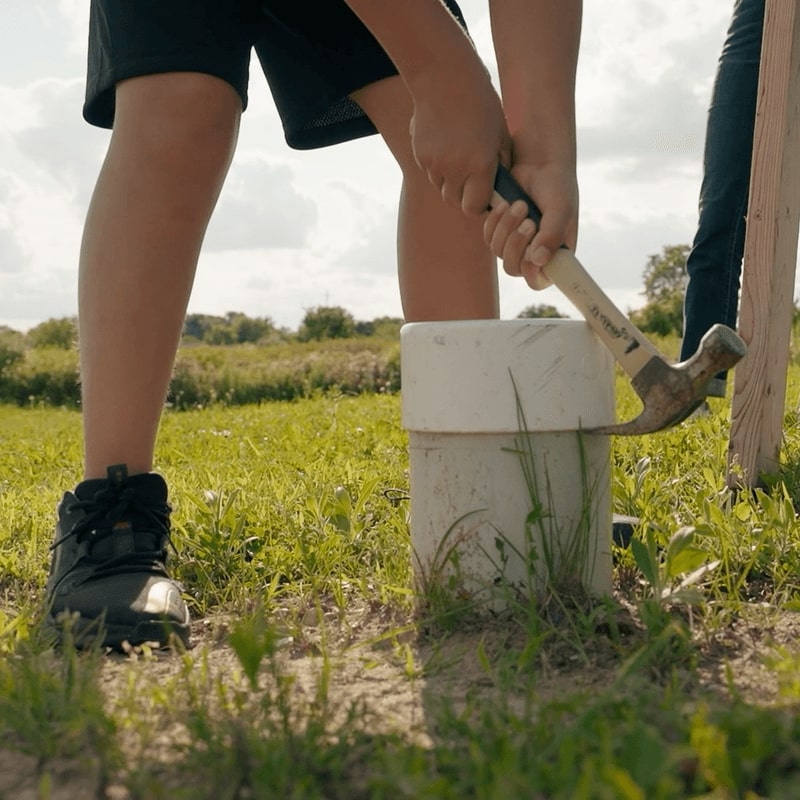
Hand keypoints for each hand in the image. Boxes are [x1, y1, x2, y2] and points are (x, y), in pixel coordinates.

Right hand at [408, 61, 512, 215]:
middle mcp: (455, 169)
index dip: (479, 205)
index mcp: (480, 165)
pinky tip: (445, 141)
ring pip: (440, 186)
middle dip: (462, 196)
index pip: (474, 207)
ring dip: (449, 180)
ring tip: (458, 154)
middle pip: (454, 202)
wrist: (444, 75)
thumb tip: (499, 189)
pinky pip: (429, 171)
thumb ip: (500, 164)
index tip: (483, 196)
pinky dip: (436, 164)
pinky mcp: (419, 154)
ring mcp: (434, 163)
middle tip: (471, 181)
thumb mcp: (500, 133)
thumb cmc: (480, 102)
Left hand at [483, 163, 577, 288]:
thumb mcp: (560, 209)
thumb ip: (552, 235)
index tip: (533, 257)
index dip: (532, 274)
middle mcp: (535, 252)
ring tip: (519, 204)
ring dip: (506, 228)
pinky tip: (505, 204)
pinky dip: (494, 222)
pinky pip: (489, 237)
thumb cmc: (556, 184)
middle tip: (528, 221)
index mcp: (555, 253)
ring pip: (499, 252)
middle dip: (517, 244)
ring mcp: (516, 242)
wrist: (537, 160)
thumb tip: (539, 261)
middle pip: (513, 268)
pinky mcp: (500, 229)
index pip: (539, 281)